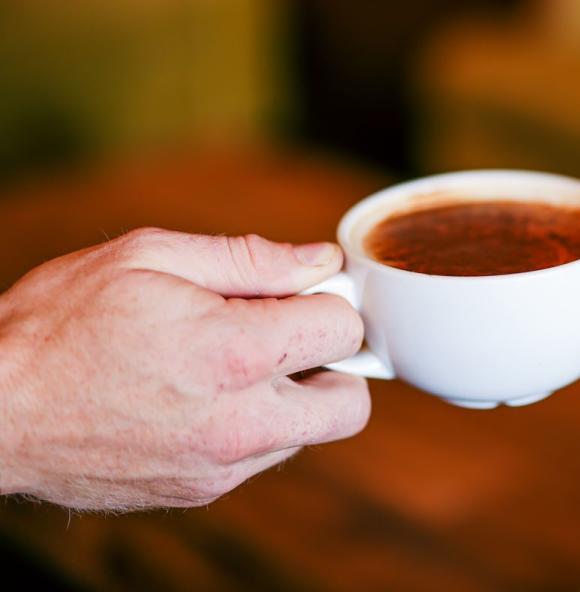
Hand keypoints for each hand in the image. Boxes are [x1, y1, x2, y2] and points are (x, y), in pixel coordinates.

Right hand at [0, 228, 369, 510]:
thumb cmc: (59, 324)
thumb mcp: (149, 257)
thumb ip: (249, 259)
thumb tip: (320, 261)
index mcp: (235, 351)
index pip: (344, 327)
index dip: (327, 299)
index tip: (299, 293)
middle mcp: (240, 420)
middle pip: (351, 402)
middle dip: (334, 363)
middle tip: (288, 335)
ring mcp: (222, 466)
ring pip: (310, 433)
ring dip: (293, 396)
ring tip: (232, 363)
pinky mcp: (202, 491)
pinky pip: (264, 456)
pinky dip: (255, 424)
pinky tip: (204, 395)